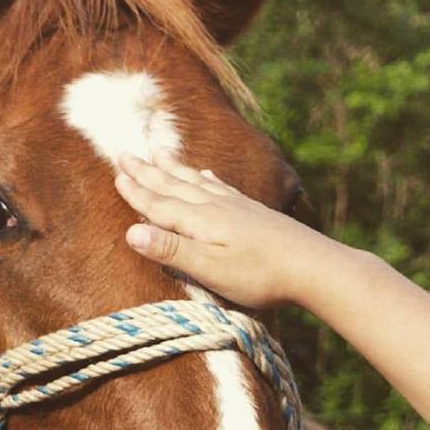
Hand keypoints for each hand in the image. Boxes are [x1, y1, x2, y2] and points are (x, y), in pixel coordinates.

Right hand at [114, 151, 337, 308]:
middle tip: (125, 154)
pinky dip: (206, 177)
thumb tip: (130, 232)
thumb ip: (170, 250)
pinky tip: (206, 174)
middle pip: (173, 185)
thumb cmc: (258, 275)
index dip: (136, 192)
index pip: (158, 205)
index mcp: (199, 221)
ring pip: (195, 180)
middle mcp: (214, 206)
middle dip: (147, 172)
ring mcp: (235, 206)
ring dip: (173, 168)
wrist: (312, 266)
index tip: (116, 175)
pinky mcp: (251, 211)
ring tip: (159, 154)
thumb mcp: (208, 268)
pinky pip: (220, 186)